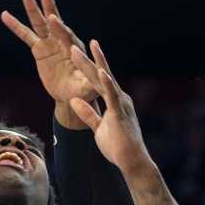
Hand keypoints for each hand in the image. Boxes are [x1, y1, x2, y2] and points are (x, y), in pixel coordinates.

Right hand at [2, 0, 97, 125]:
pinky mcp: (39, 48)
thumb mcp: (87, 89)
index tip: (52, 18)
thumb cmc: (82, 91)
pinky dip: (15, 25)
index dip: (59, 27)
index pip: (66, 36)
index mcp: (75, 48)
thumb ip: (89, 83)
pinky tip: (5, 15)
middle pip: (54, 22)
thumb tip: (95, 76)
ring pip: (39, 23)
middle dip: (50, 7)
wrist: (70, 94)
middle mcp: (63, 41)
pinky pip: (25, 35)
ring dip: (32, 8)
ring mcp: (50, 43)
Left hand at [69, 40, 151, 174]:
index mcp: (112, 100)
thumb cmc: (117, 147)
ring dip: (95, 63)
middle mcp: (118, 97)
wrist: (131, 162)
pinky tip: (101, 71)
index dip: (84, 65)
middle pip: (98, 73)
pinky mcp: (121, 113)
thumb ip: (87, 113)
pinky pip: (112, 96)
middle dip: (85, 58)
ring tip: (86, 46)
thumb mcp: (98, 128)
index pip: (95, 79)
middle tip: (73, 42)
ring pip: (105, 79)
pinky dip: (107, 83)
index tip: (74, 50)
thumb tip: (75, 100)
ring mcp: (121, 103)